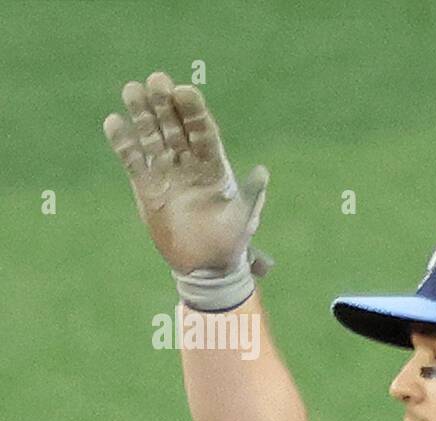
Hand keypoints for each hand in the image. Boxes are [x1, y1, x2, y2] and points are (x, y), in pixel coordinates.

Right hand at [104, 72, 269, 304]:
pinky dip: (123, 143)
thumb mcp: (243, 219)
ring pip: (152, 137)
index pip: (203, 133)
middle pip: (176, 127)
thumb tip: (262, 172)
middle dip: (166, 105)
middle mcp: (189, 164)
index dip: (195, 113)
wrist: (204, 266)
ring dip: (142, 114)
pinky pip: (132, 160)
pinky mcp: (146, 186)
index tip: (186, 91)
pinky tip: (113, 123)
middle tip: (156, 79)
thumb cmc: (229, 242)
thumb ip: (251, 195)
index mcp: (214, 166)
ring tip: (132, 89)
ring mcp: (166, 172)